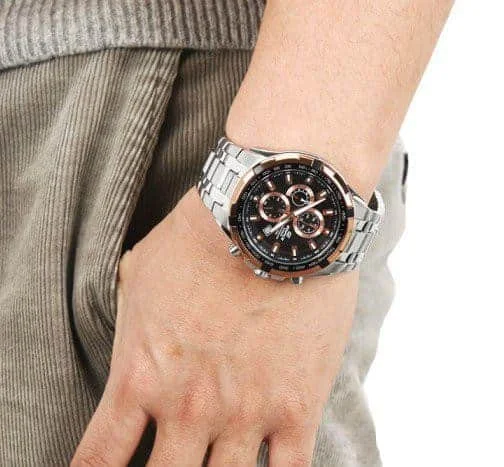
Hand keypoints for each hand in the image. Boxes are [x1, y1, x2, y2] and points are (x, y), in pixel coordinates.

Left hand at [72, 188, 357, 465]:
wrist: (270, 219)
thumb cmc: (200, 239)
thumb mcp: (140, 272)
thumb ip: (127, 317)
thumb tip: (130, 333)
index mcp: (142, 375)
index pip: (99, 460)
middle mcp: (188, 406)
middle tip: (172, 463)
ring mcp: (245, 412)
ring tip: (217, 462)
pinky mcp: (296, 407)